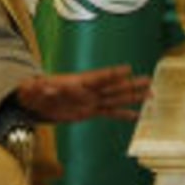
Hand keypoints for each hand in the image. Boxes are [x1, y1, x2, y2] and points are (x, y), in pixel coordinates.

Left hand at [16, 65, 150, 123]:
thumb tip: (44, 87)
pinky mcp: (90, 111)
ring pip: (117, 98)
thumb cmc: (34, 92)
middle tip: (149, 80)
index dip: (112, 74)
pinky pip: (110, 112)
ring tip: (151, 94)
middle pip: (114, 86)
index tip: (127, 69)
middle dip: (131, 84)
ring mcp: (91, 100)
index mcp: (78, 82)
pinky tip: (137, 116)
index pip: (98, 77)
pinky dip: (123, 114)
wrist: (35, 103)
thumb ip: (40, 88)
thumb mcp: (34, 89)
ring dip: (133, 96)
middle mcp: (89, 90)